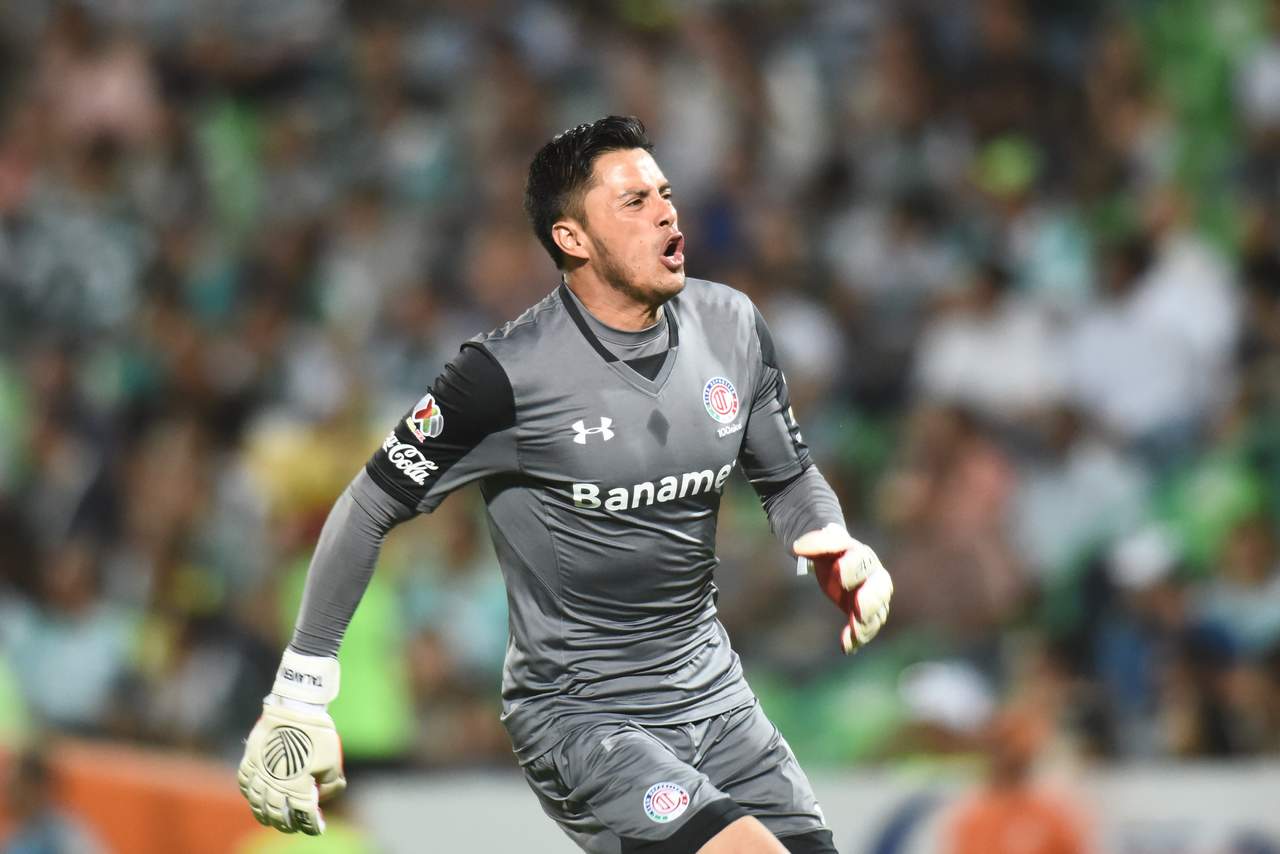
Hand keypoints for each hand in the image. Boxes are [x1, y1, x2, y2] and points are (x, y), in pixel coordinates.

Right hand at [238, 701, 345, 834]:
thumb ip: (331, 785)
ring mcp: (260, 773)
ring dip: (264, 814)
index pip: (302, 817)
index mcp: (297, 788)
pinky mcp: (249, 760)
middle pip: (277, 814)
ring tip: (271, 818)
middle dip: (286, 824)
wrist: (296, 708)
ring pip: (256, 803)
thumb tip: (321, 797)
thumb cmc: (318, 734)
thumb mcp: (333, 761)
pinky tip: (254, 797)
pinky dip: (249, 795)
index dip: (310, 825)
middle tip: (292, 826)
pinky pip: (244, 784)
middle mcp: (275, 785)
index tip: (316, 828)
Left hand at [793, 523, 892, 653]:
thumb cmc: (830, 553)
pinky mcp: (867, 615)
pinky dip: (858, 638)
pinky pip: (868, 628)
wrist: (836, 563)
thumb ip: (814, 543)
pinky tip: (846, 647)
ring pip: (878, 612)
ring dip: (867, 624)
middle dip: (870, 600)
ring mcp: (874, 598)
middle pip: (880, 588)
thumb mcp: (821, 545)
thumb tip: (797, 548)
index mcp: (862, 556)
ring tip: (854, 632)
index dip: (851, 567)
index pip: (861, 560)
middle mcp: (874, 577)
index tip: (838, 571)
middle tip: (859, 609)